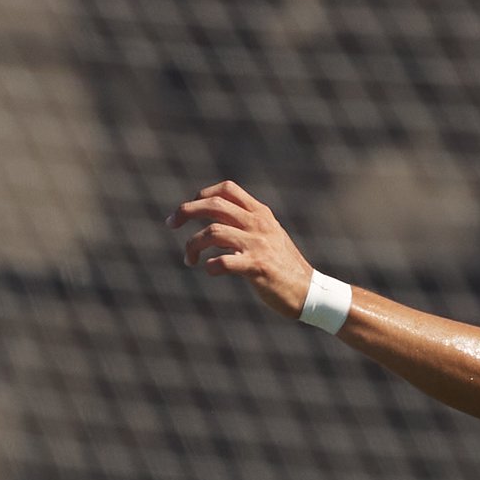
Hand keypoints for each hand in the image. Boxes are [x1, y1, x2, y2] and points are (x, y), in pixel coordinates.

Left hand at [166, 181, 313, 319]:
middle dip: (186, 211)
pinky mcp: (258, 268)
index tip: (186, 209)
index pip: (227, 189)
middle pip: (214, 206)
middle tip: (170, 224)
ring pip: (213, 232)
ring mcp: (258, 245)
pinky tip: (208, 270)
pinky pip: (224, 262)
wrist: (309, 291)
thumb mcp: (267, 236)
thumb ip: (243, 226)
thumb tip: (211, 226)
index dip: (202, 194)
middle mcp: (258, 224)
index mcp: (260, 213)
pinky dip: (210, 266)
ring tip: (189, 260)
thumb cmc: (282, 265)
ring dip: (192, 245)